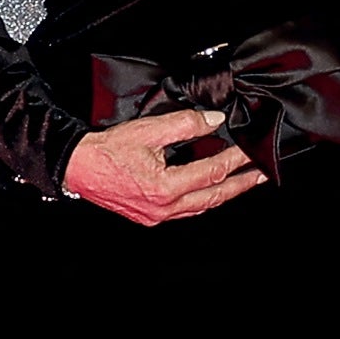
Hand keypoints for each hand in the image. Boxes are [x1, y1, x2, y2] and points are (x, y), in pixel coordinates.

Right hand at [64, 107, 254, 226]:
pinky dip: (202, 198)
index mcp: (165, 188)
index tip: (251, 150)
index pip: (212, 172)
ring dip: (223, 193)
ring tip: (243, 181)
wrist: (77, 167)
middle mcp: (164, 208)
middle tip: (263, 175)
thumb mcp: (149, 130)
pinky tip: (210, 189)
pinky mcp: (149, 216)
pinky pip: (185, 209)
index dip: (235, 160)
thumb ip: (185, 124)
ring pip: (201, 206)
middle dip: (241, 184)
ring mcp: (156, 216)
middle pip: (214, 196)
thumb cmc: (106, 150)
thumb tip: (213, 121)